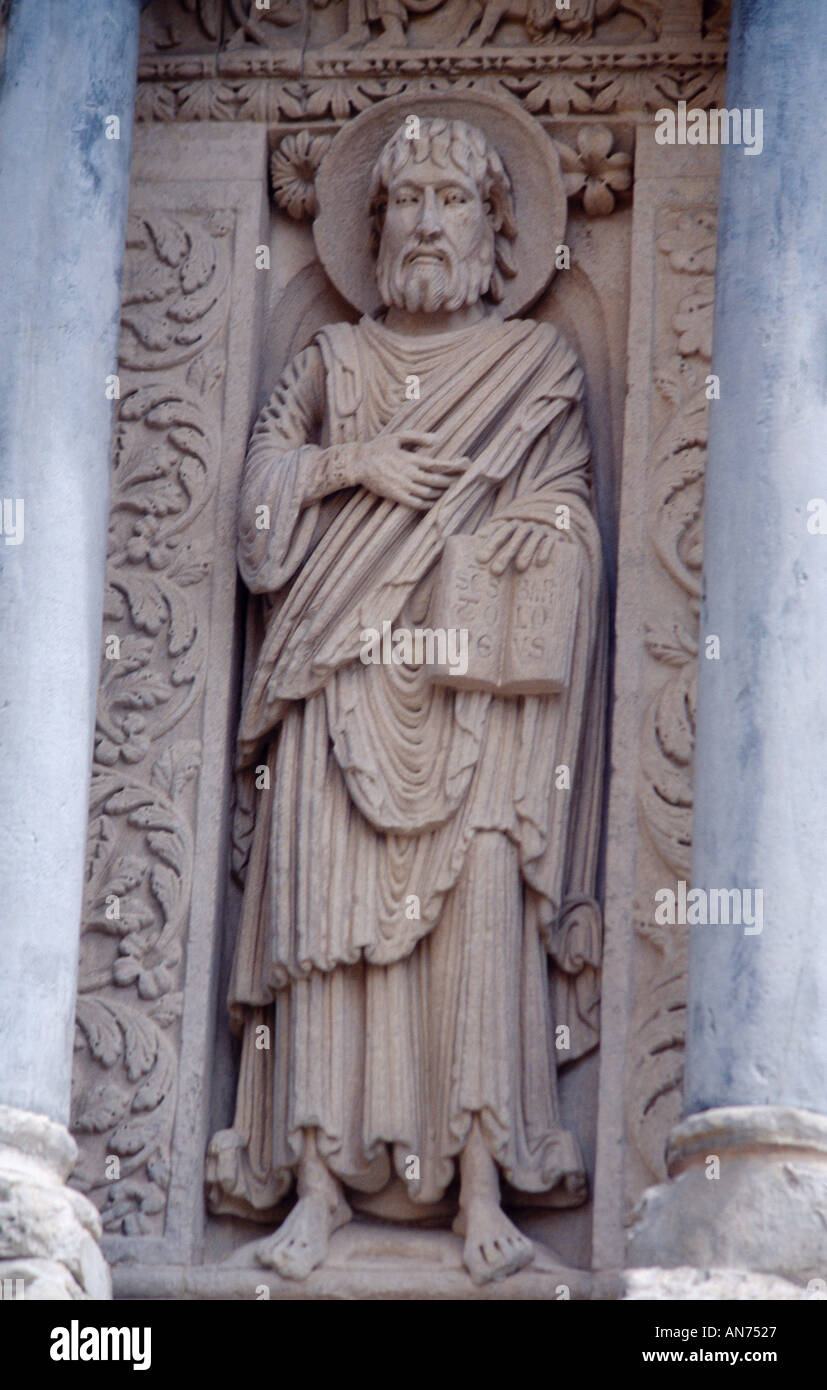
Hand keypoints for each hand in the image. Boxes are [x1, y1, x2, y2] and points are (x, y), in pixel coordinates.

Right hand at [353, 432, 468, 509]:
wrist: (358, 463)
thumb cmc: (379, 447)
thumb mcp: (397, 436)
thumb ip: (418, 437)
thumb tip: (438, 439)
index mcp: (409, 458)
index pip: (437, 463)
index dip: (453, 465)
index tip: (466, 464)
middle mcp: (408, 473)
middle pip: (435, 480)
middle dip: (451, 480)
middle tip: (463, 480)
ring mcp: (402, 486)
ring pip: (428, 492)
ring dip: (441, 492)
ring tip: (451, 489)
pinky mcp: (396, 495)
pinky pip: (416, 503)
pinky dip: (428, 503)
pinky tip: (434, 502)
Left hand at [475, 519, 558, 574]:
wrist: (557, 518)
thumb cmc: (527, 533)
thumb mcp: (512, 530)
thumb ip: (496, 532)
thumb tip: (477, 537)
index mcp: (514, 523)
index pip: (500, 532)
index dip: (490, 544)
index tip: (480, 559)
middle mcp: (527, 524)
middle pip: (515, 537)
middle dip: (505, 554)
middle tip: (495, 571)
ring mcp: (542, 528)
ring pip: (533, 538)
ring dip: (526, 552)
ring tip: (519, 568)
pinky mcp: (556, 534)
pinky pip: (551, 541)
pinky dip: (546, 550)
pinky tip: (540, 562)